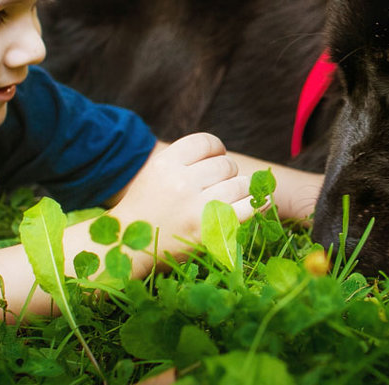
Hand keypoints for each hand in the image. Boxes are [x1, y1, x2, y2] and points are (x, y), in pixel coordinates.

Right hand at [109, 133, 251, 259]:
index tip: (217, 159)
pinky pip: (248, 209)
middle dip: (228, 173)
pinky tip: (260, 202)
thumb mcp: (155, 173)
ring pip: (240, 184)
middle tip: (220, 186)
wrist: (128, 247)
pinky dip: (258, 204)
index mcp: (166, 164)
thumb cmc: (146, 208)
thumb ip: (183, 160)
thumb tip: (222, 153)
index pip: (206, 142)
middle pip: (225, 164)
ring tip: (232, 198)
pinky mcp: (209, 232)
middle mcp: (181, 182)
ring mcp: (196, 208)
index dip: (217, 149)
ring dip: (241, 190)